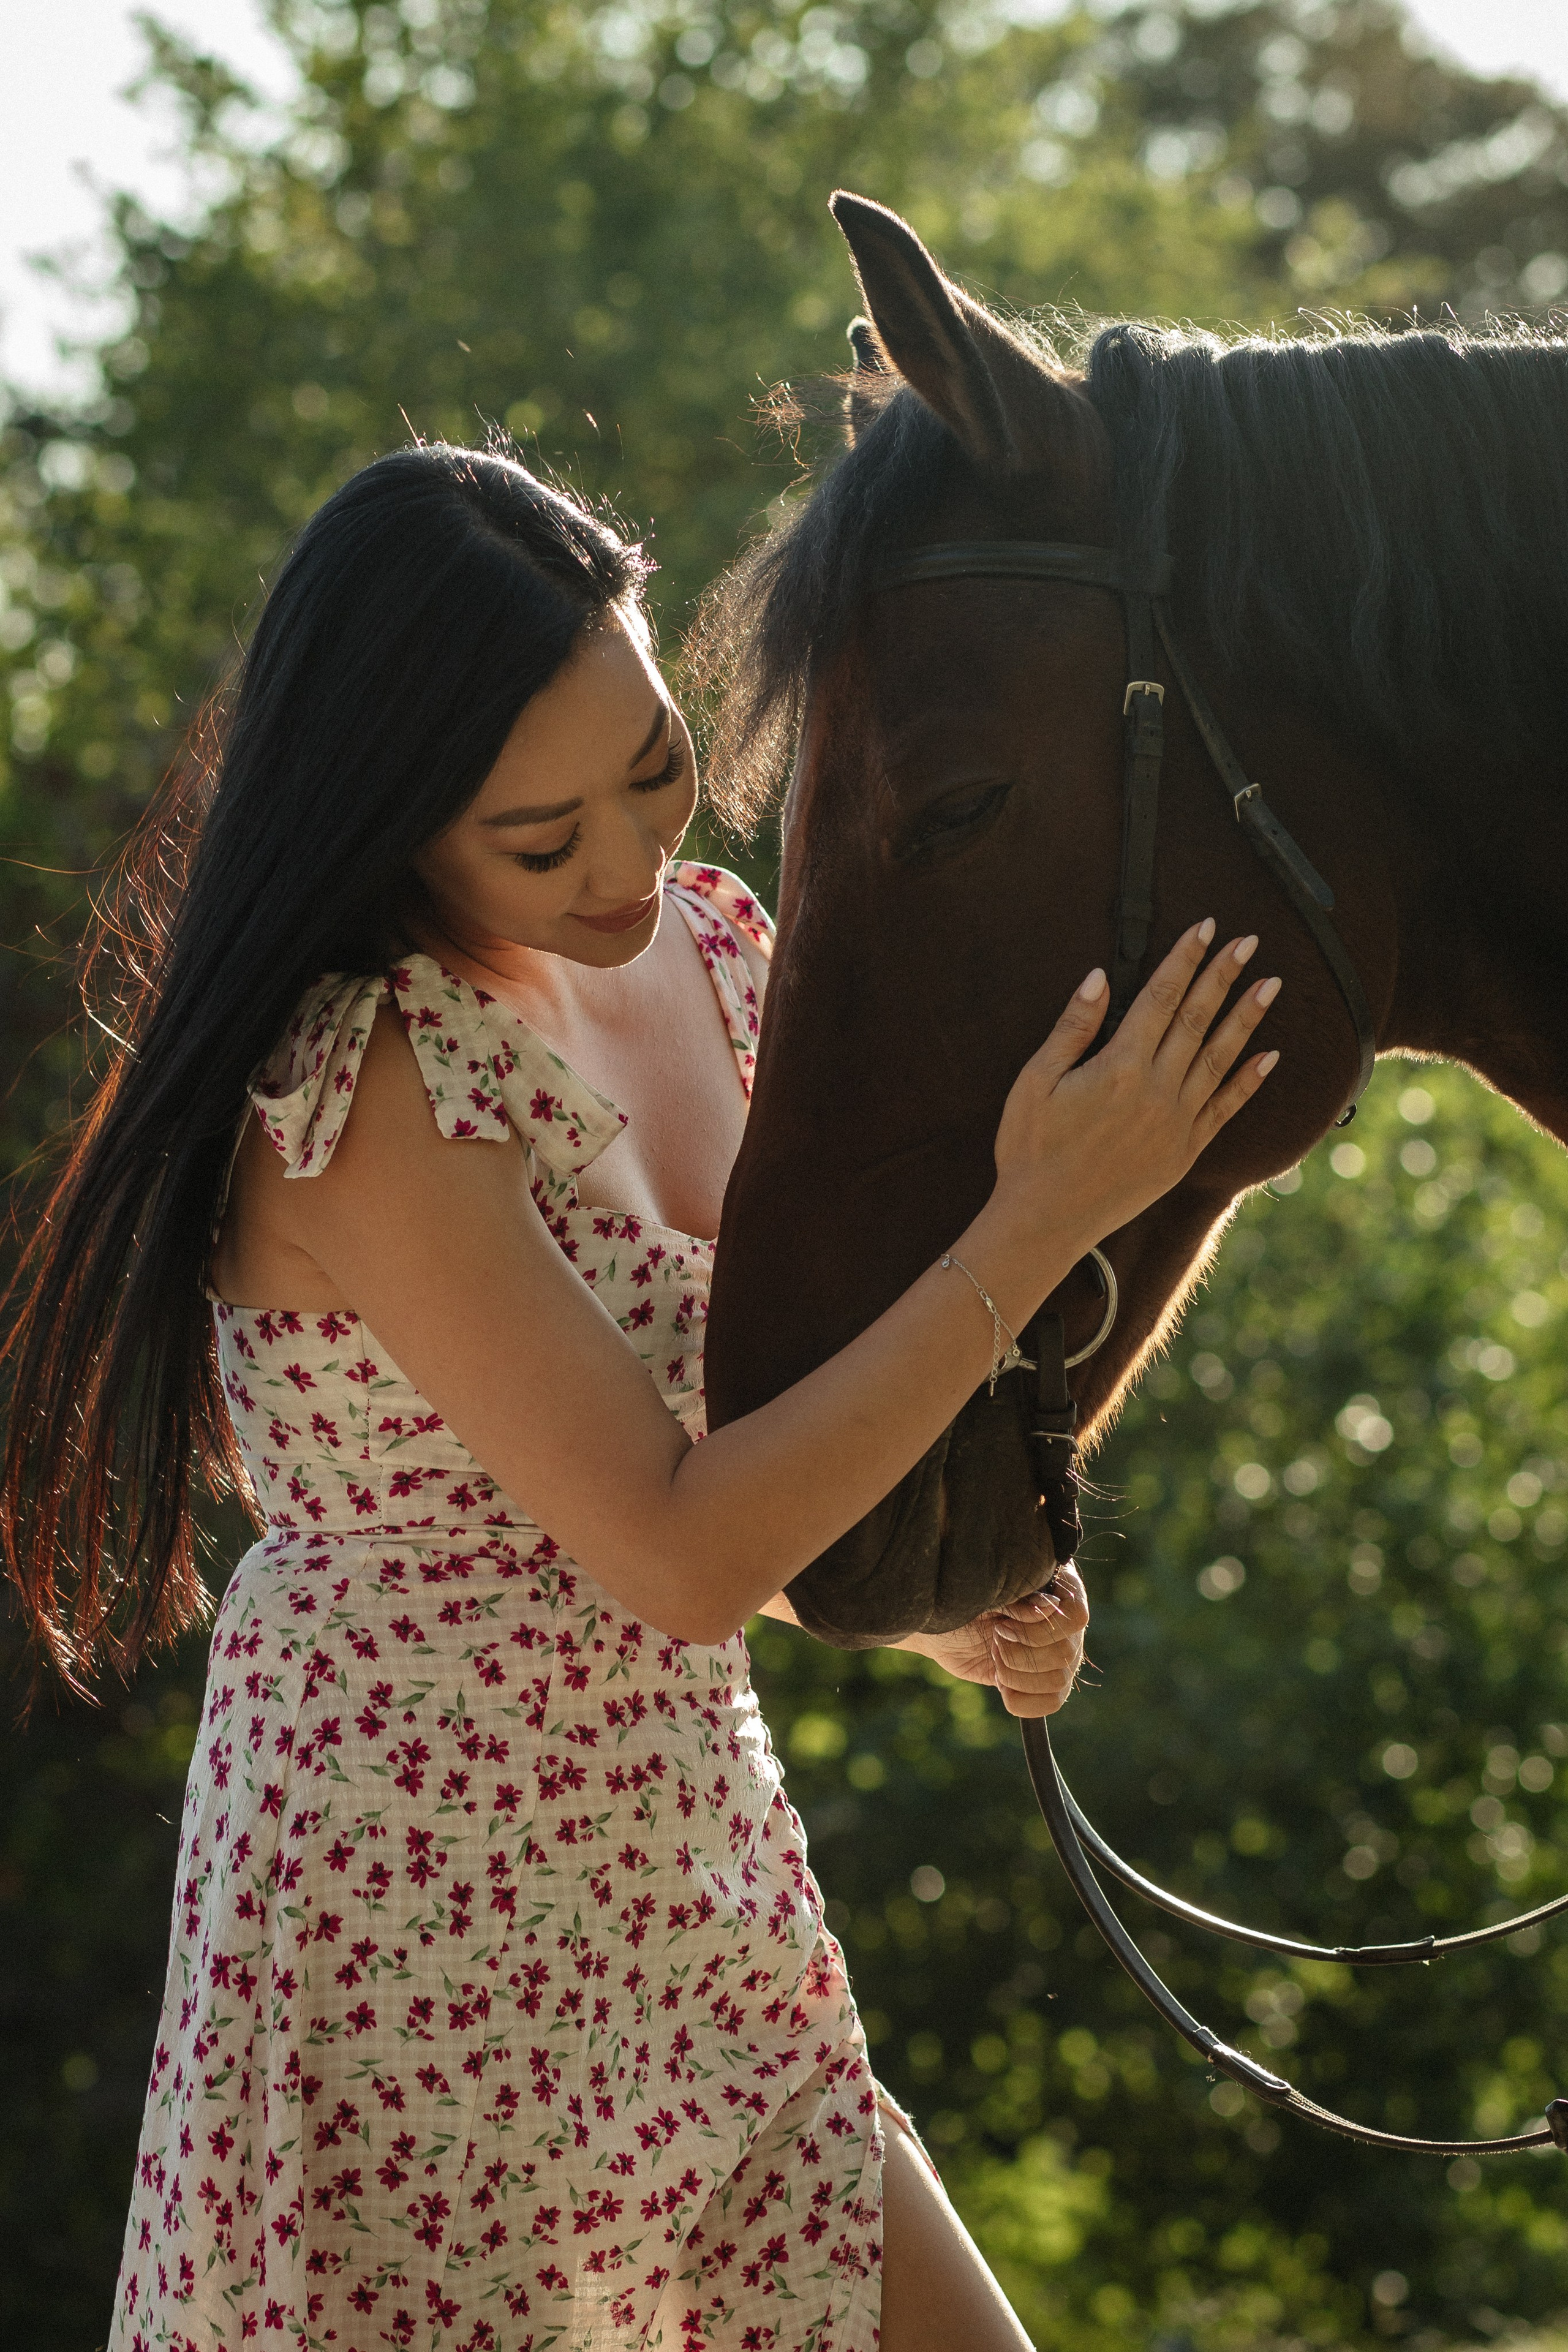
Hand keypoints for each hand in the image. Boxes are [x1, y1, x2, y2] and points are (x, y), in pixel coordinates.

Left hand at [916, 1565, 1088, 1719]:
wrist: (944, 1625)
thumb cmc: (966, 1598)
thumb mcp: (989, 1592)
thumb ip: (1021, 1597)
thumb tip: (1053, 1606)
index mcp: (1058, 1591)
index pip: (1075, 1616)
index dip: (1039, 1630)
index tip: (1003, 1624)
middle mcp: (1065, 1625)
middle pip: (1066, 1653)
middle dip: (1019, 1652)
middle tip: (995, 1637)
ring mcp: (1057, 1655)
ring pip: (1058, 1681)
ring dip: (1016, 1673)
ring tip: (996, 1656)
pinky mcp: (1042, 1683)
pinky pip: (1050, 1703)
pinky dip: (1020, 1699)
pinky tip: (1000, 1679)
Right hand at [991, 921, 1280, 1252]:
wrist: (1046, 1220)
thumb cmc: (1031, 1149)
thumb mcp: (1035, 1082)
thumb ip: (1073, 1028)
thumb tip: (1099, 979)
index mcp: (1119, 1067)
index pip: (1160, 998)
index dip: (1184, 959)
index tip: (1206, 928)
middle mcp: (1156, 1091)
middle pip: (1197, 1019)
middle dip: (1223, 976)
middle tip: (1249, 941)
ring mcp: (1176, 1123)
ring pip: (1220, 1058)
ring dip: (1247, 1018)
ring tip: (1271, 984)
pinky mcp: (1184, 1152)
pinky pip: (1225, 1109)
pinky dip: (1249, 1081)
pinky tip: (1269, 1056)